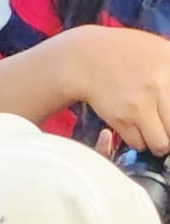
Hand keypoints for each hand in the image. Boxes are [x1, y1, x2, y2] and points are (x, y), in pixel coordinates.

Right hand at [72, 26, 169, 153]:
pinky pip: (138, 143)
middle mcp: (159, 84)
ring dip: (156, 141)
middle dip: (168, 133)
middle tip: (163, 129)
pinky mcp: (122, 119)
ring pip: (159, 143)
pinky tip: (135, 128)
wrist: (89, 59)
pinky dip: (138, 141)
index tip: (167, 117)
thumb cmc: (126, 54)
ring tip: (150, 130)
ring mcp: (140, 103)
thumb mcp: (160, 51)